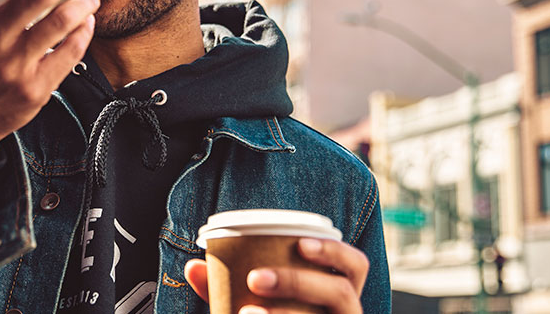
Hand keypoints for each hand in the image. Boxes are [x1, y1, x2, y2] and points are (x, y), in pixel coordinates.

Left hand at [184, 238, 368, 313]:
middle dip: (299, 281)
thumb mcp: (244, 302)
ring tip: (246, 311)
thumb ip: (222, 288)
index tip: (301, 243)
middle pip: (343, 294)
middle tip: (255, 278)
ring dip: (288, 308)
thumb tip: (193, 266)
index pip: (355, 266)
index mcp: (336, 294)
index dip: (335, 251)